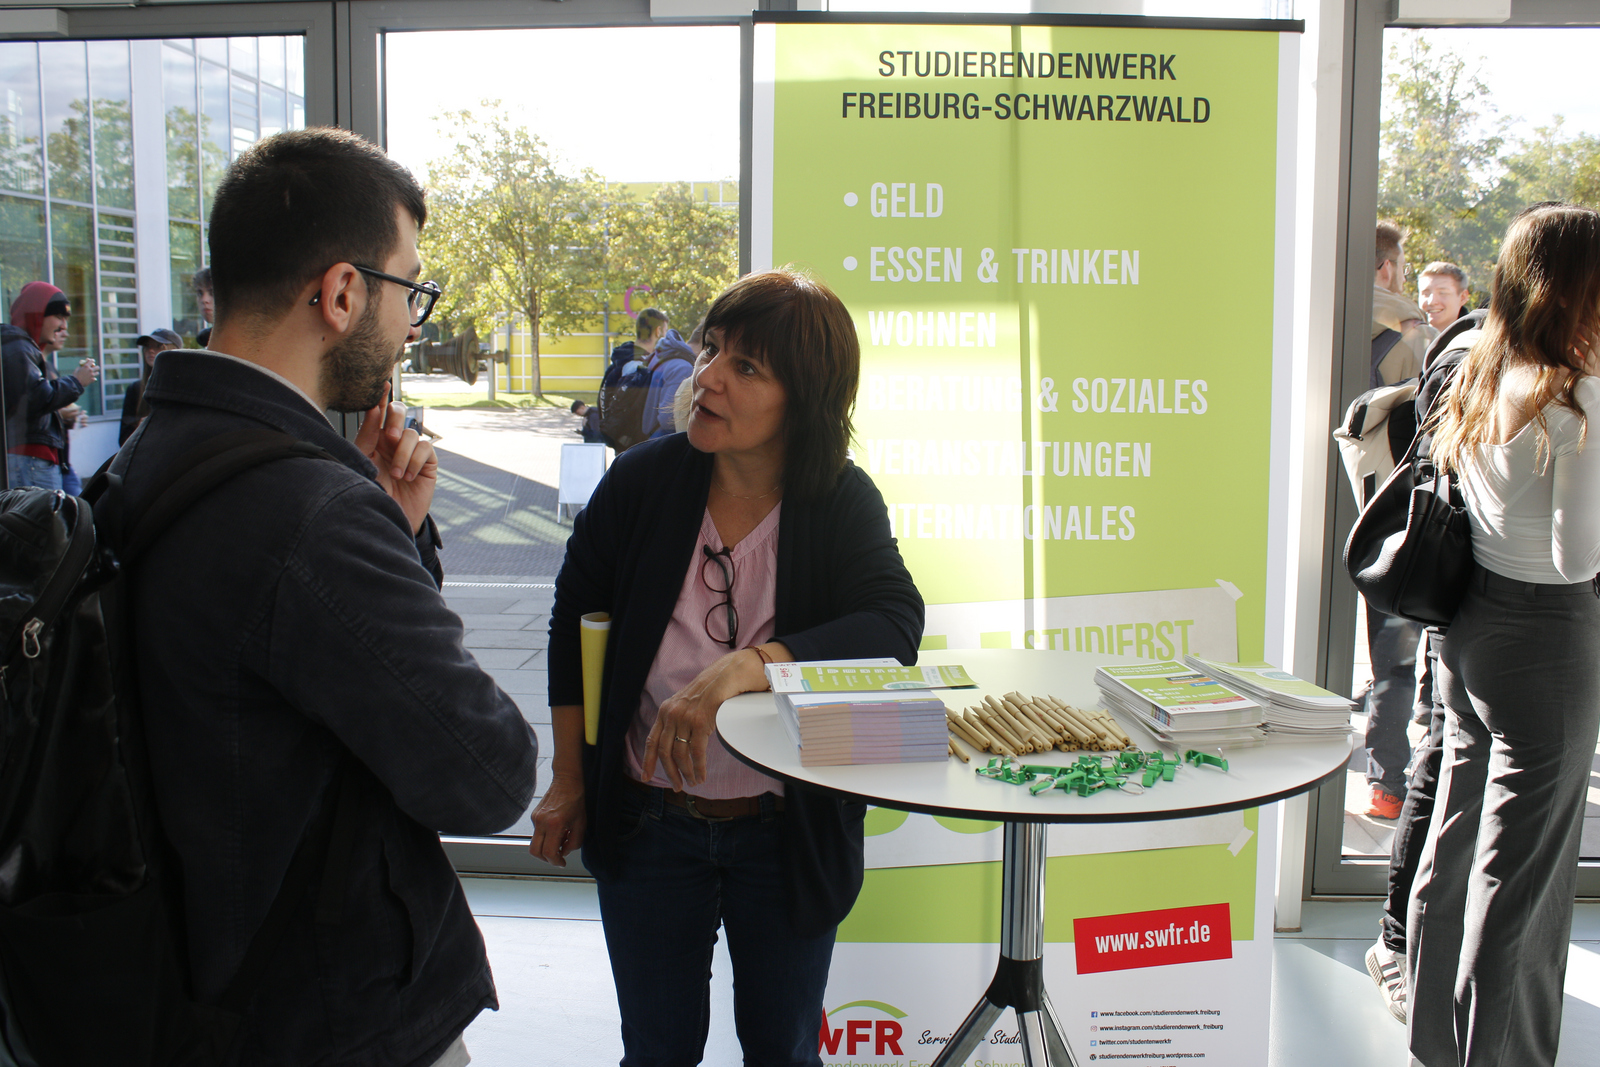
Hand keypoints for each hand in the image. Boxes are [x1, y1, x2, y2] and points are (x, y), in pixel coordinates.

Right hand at [72, 360, 98, 385]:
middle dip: (96, 367)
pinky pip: (95, 378)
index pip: (91, 361)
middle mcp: (90, 370)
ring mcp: (92, 375)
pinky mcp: (93, 379)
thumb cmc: (75, 375)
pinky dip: (93, 378)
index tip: (92, 361)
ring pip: (97, 373)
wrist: (76, 383)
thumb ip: (81, 367)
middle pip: (97, 367)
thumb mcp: (77, 369)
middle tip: (95, 368)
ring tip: (93, 374)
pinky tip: (91, 379)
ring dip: (95, 373)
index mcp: (86, 366)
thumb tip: (83, 366)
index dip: (92, 361)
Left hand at [354, 384, 436, 533]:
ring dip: (403, 453)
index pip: (378, 413)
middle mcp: (392, 442)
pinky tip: (408, 476)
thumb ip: (367, 436)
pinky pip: (425, 448)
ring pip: (412, 433)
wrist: (386, 519)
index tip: (382, 382)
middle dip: (396, 419)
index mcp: (374, 439)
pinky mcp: (427, 464)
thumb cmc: (369, 493)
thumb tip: (375, 409)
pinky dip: (415, 460)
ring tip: (397, 474)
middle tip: (389, 436)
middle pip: (399, 414)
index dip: (381, 396)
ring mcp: (411, 452)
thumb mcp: (363, 462)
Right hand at [529, 773, 585, 865]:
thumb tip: (565, 852)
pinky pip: (536, 833)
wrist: (567, 780)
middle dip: (546, 859)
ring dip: (546, 848)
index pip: (549, 852)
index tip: (562, 862)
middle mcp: (541, 822)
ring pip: (535, 843)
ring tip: (560, 840)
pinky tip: (557, 831)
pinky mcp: (534, 815)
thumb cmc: (576, 800)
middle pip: (535, 852)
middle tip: (558, 858)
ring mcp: (535, 818)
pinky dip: (545, 837)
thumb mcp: (581, 824)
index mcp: (555, 824)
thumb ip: (574, 842)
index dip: (556, 862)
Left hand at [642, 646, 780, 789]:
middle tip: (677, 786)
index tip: (646, 777)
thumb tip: (678, 744)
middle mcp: (671, 713)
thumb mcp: (688, 703)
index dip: (648, 761)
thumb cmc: (713, 688)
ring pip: (680, 754)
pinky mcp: (701, 721)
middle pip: (665, 751)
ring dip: (686, 772)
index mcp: (666, 710)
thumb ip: (679, 720)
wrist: (729, 672)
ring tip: (693, 782)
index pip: (652, 740)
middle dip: (670, 772)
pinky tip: (701, 775)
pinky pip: (696, 751)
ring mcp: (685, 717)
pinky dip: (698, 768)